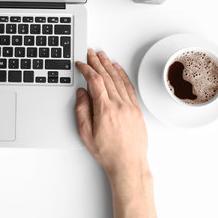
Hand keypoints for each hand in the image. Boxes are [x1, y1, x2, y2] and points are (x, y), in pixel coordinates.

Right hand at [74, 49, 148, 180]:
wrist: (128, 164)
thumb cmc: (108, 152)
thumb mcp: (86, 133)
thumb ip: (82, 110)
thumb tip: (81, 93)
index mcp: (105, 109)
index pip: (95, 81)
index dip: (87, 69)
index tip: (81, 64)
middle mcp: (119, 105)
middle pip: (107, 76)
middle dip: (97, 62)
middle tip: (91, 53)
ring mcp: (130, 106)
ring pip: (119, 79)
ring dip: (110, 65)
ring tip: (103, 56)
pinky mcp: (137, 110)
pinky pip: (129, 87)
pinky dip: (123, 76)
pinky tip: (118, 69)